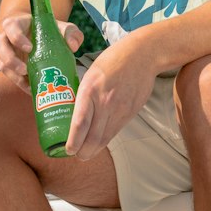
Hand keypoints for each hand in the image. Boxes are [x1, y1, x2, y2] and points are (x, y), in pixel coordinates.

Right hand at [0, 14, 83, 90]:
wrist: (45, 42)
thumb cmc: (52, 32)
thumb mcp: (63, 28)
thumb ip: (71, 33)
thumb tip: (72, 46)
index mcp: (19, 24)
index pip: (10, 26)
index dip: (16, 37)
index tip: (29, 48)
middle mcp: (8, 38)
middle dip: (10, 59)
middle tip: (25, 69)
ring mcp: (7, 53)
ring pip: (2, 64)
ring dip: (13, 75)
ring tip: (29, 85)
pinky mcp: (11, 68)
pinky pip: (11, 77)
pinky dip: (21, 85)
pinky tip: (33, 91)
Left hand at [65, 35, 156, 159]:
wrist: (142, 55)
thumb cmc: (112, 60)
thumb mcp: (91, 73)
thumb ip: (84, 94)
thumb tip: (73, 112)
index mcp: (90, 89)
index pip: (80, 123)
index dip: (73, 141)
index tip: (68, 149)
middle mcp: (105, 102)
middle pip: (94, 138)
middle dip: (83, 152)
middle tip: (76, 155)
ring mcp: (120, 109)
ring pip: (106, 138)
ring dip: (94, 149)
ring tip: (86, 152)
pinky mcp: (131, 112)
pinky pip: (115, 130)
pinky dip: (105, 139)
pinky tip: (99, 140)